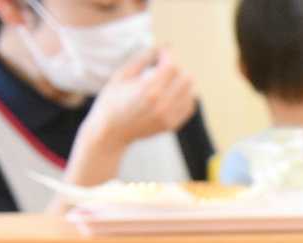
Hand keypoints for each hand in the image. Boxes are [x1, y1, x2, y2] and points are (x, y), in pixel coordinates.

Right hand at [81, 48, 195, 154]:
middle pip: (186, 77)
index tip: (162, 51)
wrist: (110, 133)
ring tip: (165, 79)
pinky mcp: (172, 124)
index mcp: (149, 90)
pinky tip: (170, 92)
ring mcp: (169, 117)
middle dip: (176, 67)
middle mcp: (163, 105)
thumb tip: (160, 48)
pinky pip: (189, 105)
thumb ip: (142, 60)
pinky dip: (184, 95)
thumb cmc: (111, 101)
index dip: (168, 54)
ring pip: (191, 91)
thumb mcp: (121, 76)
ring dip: (181, 81)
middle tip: (162, 66)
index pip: (172, 66)